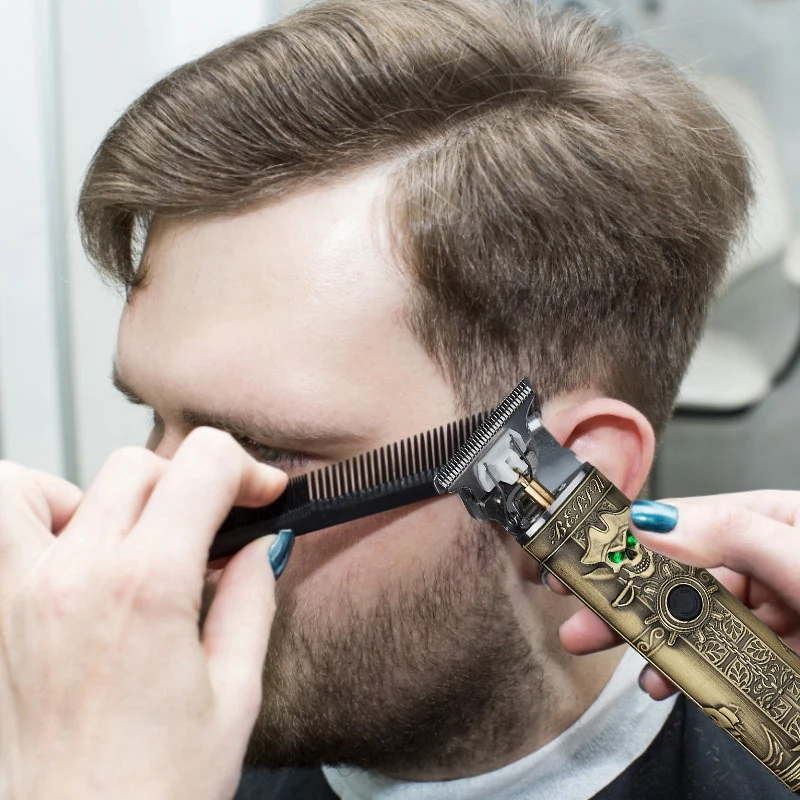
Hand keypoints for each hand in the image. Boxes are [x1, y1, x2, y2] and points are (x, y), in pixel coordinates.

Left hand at [0, 428, 286, 799]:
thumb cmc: (156, 793)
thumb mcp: (236, 694)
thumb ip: (250, 598)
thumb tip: (259, 544)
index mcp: (147, 589)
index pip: (202, 465)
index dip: (246, 469)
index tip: (261, 495)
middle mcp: (74, 577)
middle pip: (138, 466)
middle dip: (191, 481)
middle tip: (214, 525)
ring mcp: (19, 594)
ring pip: (39, 482)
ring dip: (96, 492)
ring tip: (130, 533)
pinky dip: (30, 517)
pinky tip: (72, 553)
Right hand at [553, 491, 799, 699]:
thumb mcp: (799, 558)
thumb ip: (729, 533)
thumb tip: (649, 521)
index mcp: (769, 519)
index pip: (682, 522)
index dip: (627, 538)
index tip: (582, 552)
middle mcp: (762, 561)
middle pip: (676, 575)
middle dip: (622, 592)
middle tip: (578, 606)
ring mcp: (768, 612)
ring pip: (689, 620)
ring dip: (643, 635)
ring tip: (599, 644)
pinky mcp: (771, 656)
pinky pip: (714, 661)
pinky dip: (683, 671)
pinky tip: (661, 677)